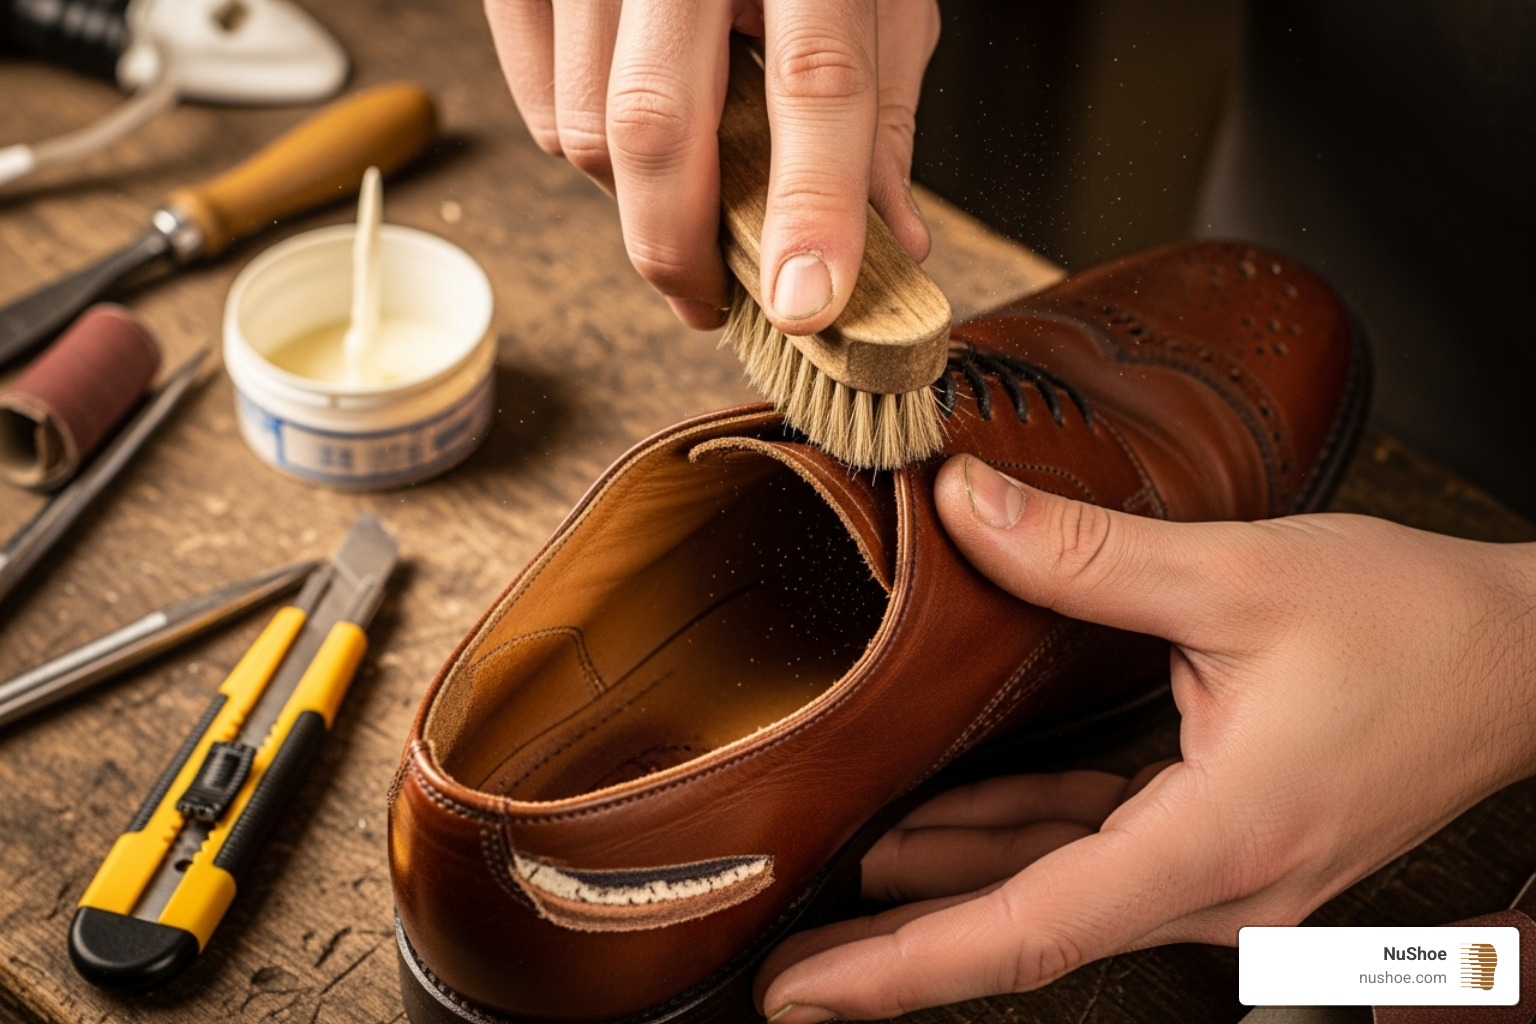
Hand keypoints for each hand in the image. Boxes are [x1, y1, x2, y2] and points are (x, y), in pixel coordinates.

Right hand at [484, 0, 939, 330]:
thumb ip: (883, 112)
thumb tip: (896, 244)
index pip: (814, 81)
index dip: (811, 206)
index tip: (805, 302)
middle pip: (657, 122)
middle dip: (682, 247)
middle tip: (714, 302)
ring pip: (586, 128)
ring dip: (636, 206)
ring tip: (686, 209)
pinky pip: (541, 103)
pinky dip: (585, 155)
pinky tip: (637, 148)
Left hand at [756, 454, 1535, 1021]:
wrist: (1520, 658)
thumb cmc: (1410, 624)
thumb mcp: (1238, 576)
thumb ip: (1086, 554)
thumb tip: (963, 506)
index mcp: (1218, 841)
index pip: (1029, 929)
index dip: (903, 969)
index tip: (801, 992)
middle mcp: (1220, 888)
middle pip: (1027, 929)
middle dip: (901, 945)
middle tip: (785, 960)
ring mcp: (1227, 879)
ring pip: (1057, 893)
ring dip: (951, 885)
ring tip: (842, 881)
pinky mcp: (1228, 845)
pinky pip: (1100, 855)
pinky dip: (1019, 840)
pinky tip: (946, 827)